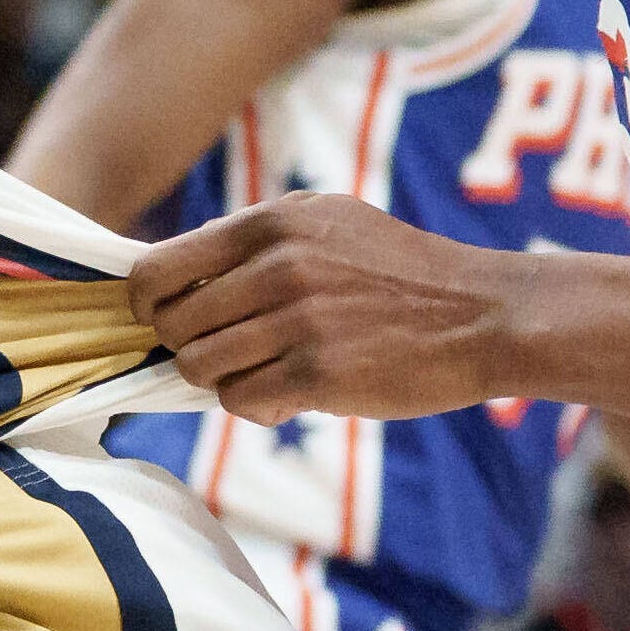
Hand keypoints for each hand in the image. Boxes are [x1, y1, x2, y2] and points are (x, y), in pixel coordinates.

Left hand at [132, 194, 535, 421]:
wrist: (483, 315)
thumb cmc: (402, 274)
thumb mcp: (331, 223)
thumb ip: (257, 238)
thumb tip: (184, 266)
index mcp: (272, 223)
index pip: (157, 267)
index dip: (147, 304)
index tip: (163, 319)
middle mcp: (277, 265)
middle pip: (172, 325)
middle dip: (190, 346)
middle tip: (232, 352)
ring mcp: (297, 320)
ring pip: (199, 367)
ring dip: (224, 379)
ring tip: (267, 372)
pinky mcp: (318, 374)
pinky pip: (240, 401)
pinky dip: (257, 407)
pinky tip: (292, 396)